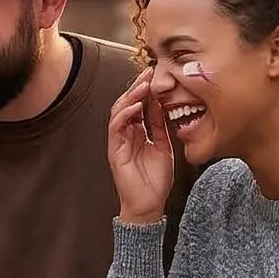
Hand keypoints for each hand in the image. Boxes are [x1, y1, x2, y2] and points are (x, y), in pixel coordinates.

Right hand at [107, 73, 174, 225]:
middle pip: (127, 104)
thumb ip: (160, 126)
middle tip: (148, 72)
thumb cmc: (156, 180)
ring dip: (130, 97)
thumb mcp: (164, 146)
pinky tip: (136, 107)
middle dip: (137, 87)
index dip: (145, 90)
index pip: (138, 105)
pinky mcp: (114, 151)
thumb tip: (161, 104)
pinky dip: (125, 115)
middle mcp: (126, 134)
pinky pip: (116, 128)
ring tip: (142, 85)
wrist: (149, 205)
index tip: (156, 75)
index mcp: (138, 132)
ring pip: (119, 112)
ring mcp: (118, 142)